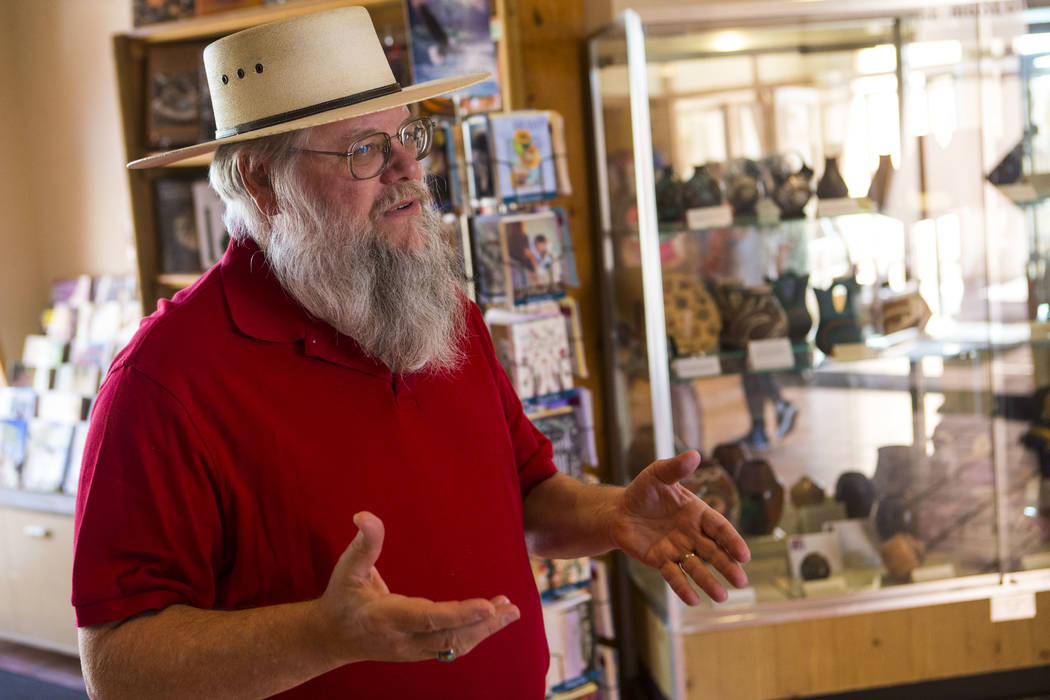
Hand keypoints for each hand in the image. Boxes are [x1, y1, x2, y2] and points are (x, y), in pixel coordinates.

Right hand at [312, 512, 519, 664]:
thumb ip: (363, 544)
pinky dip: (474, 634)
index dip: (458, 614)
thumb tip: (364, 515)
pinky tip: (492, 619)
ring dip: (484, 630)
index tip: (486, 606)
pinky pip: (451, 647)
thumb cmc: (342, 598)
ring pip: (454, 646)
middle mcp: (403, 639)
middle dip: (481, 624)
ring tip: (510, 611)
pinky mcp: (419, 652)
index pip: (428, 618)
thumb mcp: (348, 569)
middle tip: (508, 607)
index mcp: (386, 617)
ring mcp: (413, 650)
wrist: (331, 638)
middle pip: (449, 637)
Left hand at [610, 451, 750, 604]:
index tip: (744, 555)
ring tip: (722, 598)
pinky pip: (673, 575)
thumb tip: (694, 454)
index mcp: (697, 513)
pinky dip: (682, 587)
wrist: (619, 510)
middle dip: (727, 566)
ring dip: (709, 582)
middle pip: (713, 552)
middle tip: (741, 582)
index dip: (732, 541)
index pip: (719, 528)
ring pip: (696, 567)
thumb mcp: (658, 474)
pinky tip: (692, 600)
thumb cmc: (642, 491)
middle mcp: (691, 534)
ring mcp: (677, 549)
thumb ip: (675, 467)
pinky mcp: (660, 560)